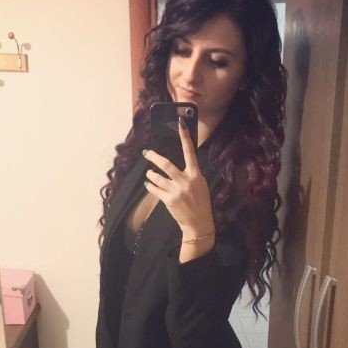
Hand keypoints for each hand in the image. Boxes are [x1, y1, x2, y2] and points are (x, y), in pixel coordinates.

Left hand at [143, 119, 214, 235]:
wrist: (198, 223)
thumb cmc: (201, 203)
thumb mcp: (201, 185)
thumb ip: (191, 174)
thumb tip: (182, 164)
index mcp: (195, 175)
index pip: (190, 152)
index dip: (185, 137)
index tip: (180, 124)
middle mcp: (185, 181)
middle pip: (166, 164)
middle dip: (154, 157)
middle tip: (146, 153)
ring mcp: (176, 191)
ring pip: (157, 177)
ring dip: (151, 174)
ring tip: (149, 174)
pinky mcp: (168, 200)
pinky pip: (155, 190)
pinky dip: (150, 186)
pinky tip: (149, 185)